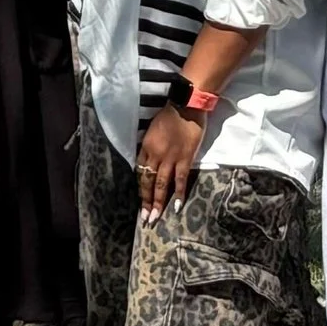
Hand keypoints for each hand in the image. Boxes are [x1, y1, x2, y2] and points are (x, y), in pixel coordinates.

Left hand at [138, 106, 203, 221]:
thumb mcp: (152, 130)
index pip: (140, 172)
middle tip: (145, 218)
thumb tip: (148, 162)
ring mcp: (170, 158)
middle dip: (146, 201)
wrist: (186, 106)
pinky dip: (178, 193)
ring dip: (158, 202)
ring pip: (161, 184)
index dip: (141, 188)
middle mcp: (155, 155)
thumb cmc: (169, 115)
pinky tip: (177, 207)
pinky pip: (180, 180)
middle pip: (148, 182)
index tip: (141, 201)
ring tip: (155, 217)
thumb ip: (149, 147)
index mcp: (145, 147)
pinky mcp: (185, 159)